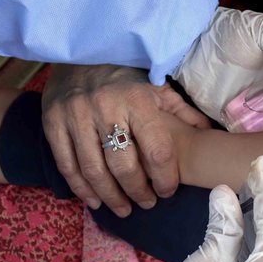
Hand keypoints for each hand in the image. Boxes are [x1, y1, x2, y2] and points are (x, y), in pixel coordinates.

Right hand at [41, 64, 209, 215]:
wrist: (82, 52)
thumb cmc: (127, 75)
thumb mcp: (158, 87)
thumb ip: (182, 112)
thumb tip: (209, 133)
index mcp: (138, 100)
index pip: (157, 150)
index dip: (164, 178)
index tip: (167, 191)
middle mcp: (105, 107)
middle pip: (123, 166)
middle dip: (137, 192)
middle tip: (146, 204)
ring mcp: (76, 115)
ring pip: (94, 170)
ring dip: (110, 197)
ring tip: (123, 209)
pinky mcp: (52, 122)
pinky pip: (67, 165)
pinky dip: (81, 189)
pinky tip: (95, 200)